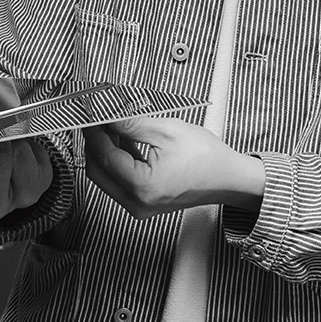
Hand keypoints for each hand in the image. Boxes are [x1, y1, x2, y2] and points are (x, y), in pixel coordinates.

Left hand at [83, 116, 263, 219]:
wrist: (230, 178)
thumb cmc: (209, 159)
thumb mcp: (166, 131)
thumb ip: (131, 123)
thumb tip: (107, 116)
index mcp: (142, 187)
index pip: (103, 156)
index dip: (94, 132)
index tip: (90, 115)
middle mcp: (138, 202)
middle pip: (98, 170)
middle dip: (96, 143)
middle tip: (97, 120)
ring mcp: (141, 206)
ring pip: (108, 176)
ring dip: (107, 151)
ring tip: (113, 126)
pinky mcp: (145, 203)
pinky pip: (122, 182)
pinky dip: (120, 161)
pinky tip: (125, 141)